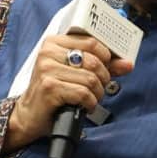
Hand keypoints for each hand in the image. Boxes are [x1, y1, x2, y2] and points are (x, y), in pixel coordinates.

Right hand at [3, 34, 132, 152]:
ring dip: (97, 93)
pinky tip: (84, 105)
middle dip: (103, 77)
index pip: (92, 42)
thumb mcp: (76, 73)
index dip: (106, 56)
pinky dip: (90, 103)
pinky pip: (83, 93)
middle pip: (94, 61)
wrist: (29, 116)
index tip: (108, 67)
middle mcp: (48, 52)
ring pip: (90, 78)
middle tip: (98, 88)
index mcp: (55, 42)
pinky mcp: (49, 87)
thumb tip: (127, 64)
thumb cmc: (53, 92)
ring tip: (91, 98)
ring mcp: (47, 69)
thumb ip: (102, 65)